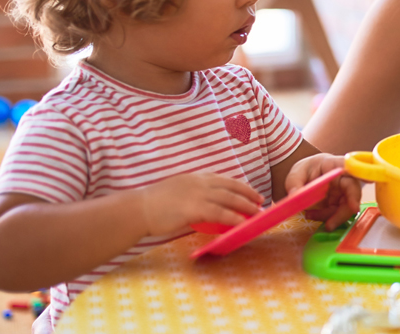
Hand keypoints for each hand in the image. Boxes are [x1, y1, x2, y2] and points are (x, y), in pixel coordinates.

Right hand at [140, 173, 262, 235]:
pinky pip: (219, 213)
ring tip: (257, 213)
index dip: (240, 186)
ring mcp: (197, 194)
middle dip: (248, 194)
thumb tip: (210, 208)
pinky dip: (234, 217)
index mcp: (195, 177)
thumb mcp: (178, 192)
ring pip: (229, 198)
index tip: (252, 192)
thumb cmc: (155, 206)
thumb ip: (194, 197)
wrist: (138, 209)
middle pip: (231, 187)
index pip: (224, 179)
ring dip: (246, 206)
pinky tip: (242, 222)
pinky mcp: (193, 208)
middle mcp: (199, 182)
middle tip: (261, 201)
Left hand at [285, 153, 361, 228]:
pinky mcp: (341, 201)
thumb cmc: (305, 170)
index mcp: (334, 164)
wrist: (306, 176)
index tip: (369, 184)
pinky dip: (326, 217)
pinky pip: (339, 213)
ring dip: (331, 216)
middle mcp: (344, 177)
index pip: (351, 168)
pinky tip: (312, 214)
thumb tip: (295, 195)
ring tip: (310, 215)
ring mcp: (344, 190)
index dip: (362, 175)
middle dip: (344, 211)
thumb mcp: (295, 174)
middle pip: (353, 192)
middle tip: (330, 225)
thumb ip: (295, 183)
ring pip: (347, 206)